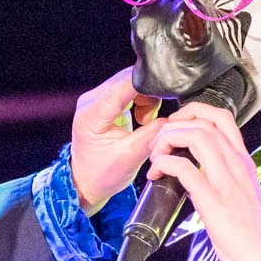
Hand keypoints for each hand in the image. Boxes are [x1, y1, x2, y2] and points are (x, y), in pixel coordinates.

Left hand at [68, 66, 164, 212]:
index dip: (146, 83)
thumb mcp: (131, 157)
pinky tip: (141, 118)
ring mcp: (96, 99)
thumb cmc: (103, 173)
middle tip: (154, 118)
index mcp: (92, 115)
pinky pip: (129, 88)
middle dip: (149, 93)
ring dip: (146, 97)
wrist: (87, 181)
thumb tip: (172, 119)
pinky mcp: (104, 101)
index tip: (166, 88)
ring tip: (145, 121)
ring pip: (130, 81)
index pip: (121, 86)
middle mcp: (90, 101)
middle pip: (127, 79)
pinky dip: (142, 100)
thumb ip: (152, 134)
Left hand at [146, 103, 260, 260]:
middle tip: (158, 143)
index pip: (221, 117)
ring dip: (167, 140)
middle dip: (174, 123)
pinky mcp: (213, 200)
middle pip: (204, 120)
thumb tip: (196, 173)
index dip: (193, 112)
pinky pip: (184, 168)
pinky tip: (157, 173)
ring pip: (195, 136)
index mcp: (242, 162)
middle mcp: (236, 164)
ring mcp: (226, 180)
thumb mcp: (241, 194)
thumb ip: (224, 178)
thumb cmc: (253, 235)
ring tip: (155, 157)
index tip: (175, 127)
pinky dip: (164, 163)